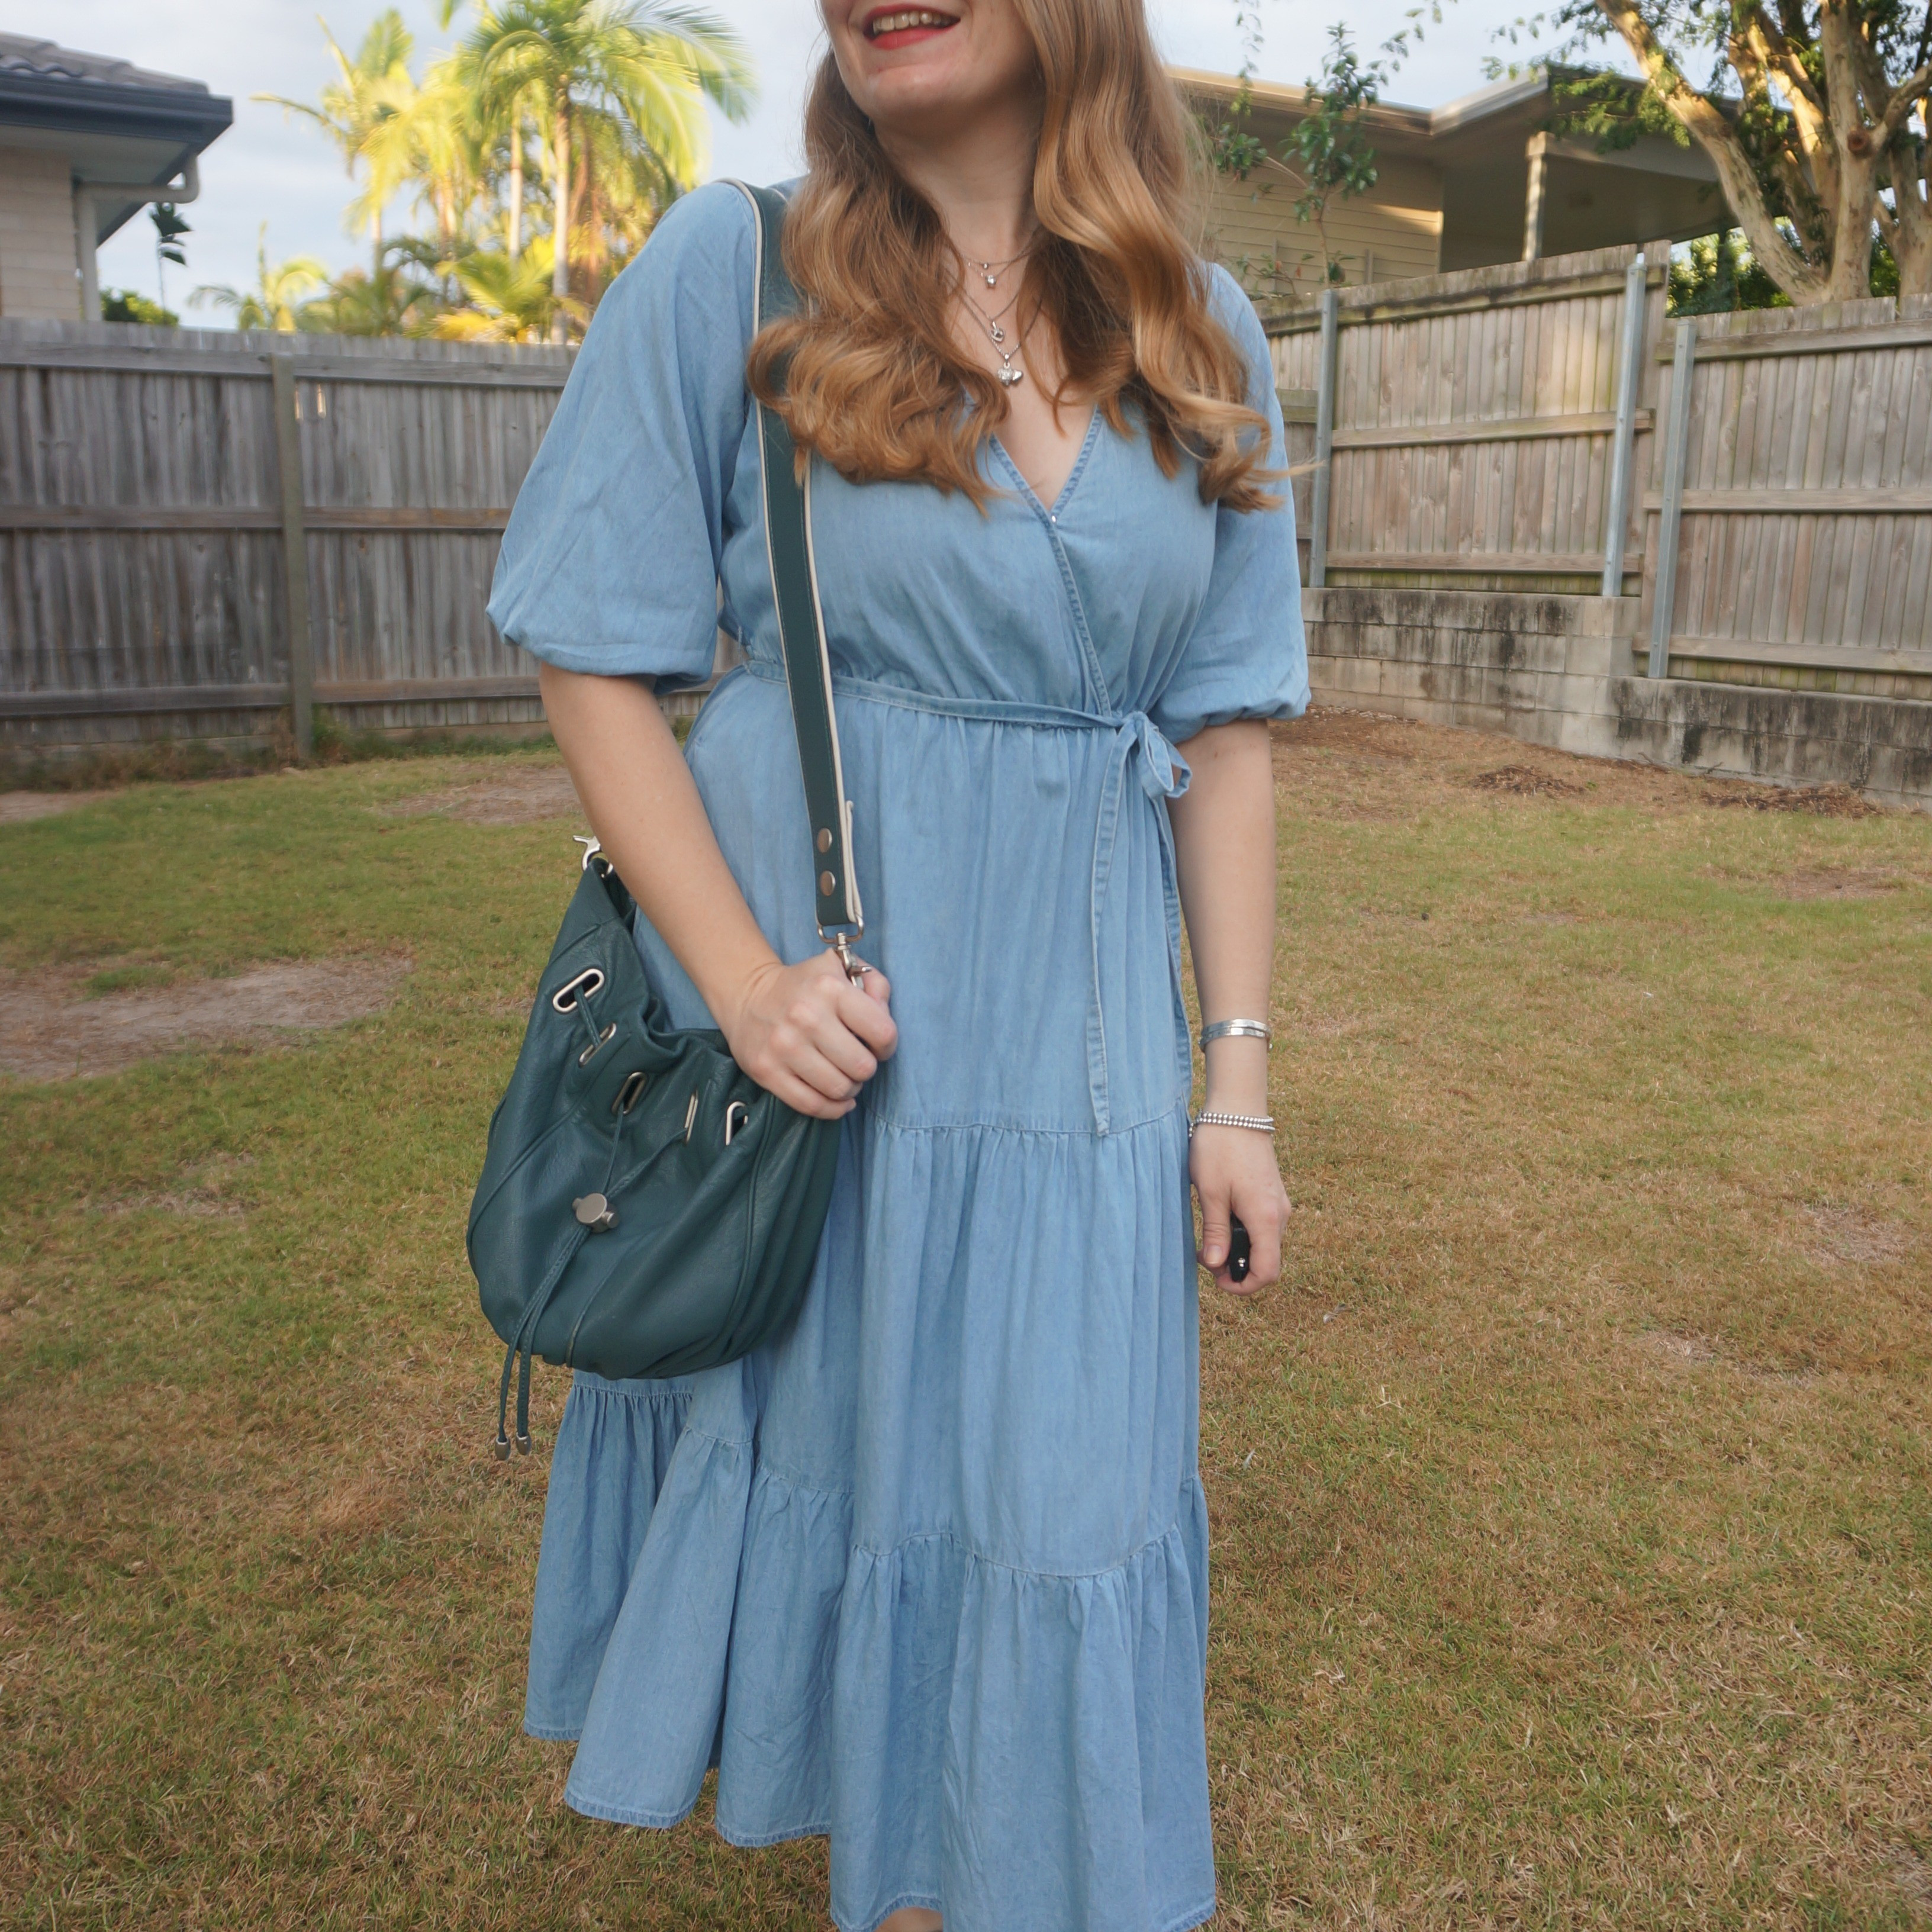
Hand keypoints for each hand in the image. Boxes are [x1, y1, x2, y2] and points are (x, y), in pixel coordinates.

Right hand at [722, 950, 896, 1119]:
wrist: (748, 996)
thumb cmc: (805, 986)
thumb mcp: (842, 970)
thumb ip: (876, 986)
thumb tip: (885, 1017)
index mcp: (829, 989)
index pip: (883, 1032)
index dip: (887, 1045)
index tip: (877, 1045)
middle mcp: (806, 1017)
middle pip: (862, 1067)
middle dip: (867, 1069)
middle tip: (857, 1062)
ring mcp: (784, 1046)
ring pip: (839, 1089)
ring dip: (850, 1089)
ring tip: (845, 1077)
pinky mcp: (766, 1071)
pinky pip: (811, 1105)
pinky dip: (832, 1108)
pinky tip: (837, 1100)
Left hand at [1190, 1124, 1289, 1295]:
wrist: (1237, 1109)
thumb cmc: (1220, 1147)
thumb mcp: (1210, 1192)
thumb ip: (1215, 1232)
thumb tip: (1216, 1265)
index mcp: (1266, 1218)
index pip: (1268, 1272)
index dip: (1243, 1286)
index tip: (1216, 1279)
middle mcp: (1279, 1214)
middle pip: (1267, 1261)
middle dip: (1237, 1268)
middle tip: (1204, 1257)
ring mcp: (1278, 1203)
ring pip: (1264, 1244)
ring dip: (1238, 1250)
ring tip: (1207, 1239)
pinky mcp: (1272, 1194)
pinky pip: (1262, 1226)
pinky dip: (1243, 1233)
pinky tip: (1219, 1220)